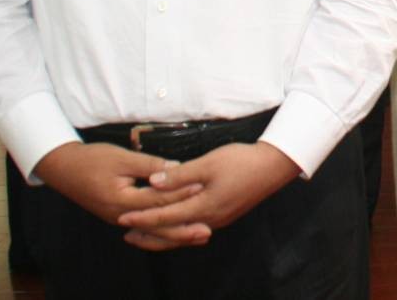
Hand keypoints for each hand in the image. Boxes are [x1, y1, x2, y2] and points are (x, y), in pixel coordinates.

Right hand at [32, 142, 199, 235]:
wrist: (64, 169)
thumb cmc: (93, 160)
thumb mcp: (122, 158)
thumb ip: (150, 165)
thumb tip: (176, 168)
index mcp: (122, 201)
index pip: (158, 201)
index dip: (182, 195)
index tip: (203, 190)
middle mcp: (120, 215)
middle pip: (156, 225)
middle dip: (182, 228)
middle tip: (207, 230)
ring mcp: (118, 218)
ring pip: (151, 229)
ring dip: (174, 232)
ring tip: (197, 234)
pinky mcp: (119, 215)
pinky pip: (144, 225)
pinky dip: (161, 228)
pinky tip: (175, 228)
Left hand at [116, 142, 298, 250]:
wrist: (274, 166)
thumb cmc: (242, 161)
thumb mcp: (208, 163)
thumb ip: (179, 175)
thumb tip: (152, 183)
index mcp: (203, 207)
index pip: (165, 217)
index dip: (142, 218)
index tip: (122, 219)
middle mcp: (210, 219)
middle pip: (172, 233)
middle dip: (148, 235)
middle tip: (125, 235)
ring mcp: (219, 219)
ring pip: (183, 234)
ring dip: (162, 235)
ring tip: (144, 235)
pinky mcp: (225, 215)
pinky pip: (194, 229)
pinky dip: (178, 231)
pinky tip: (175, 226)